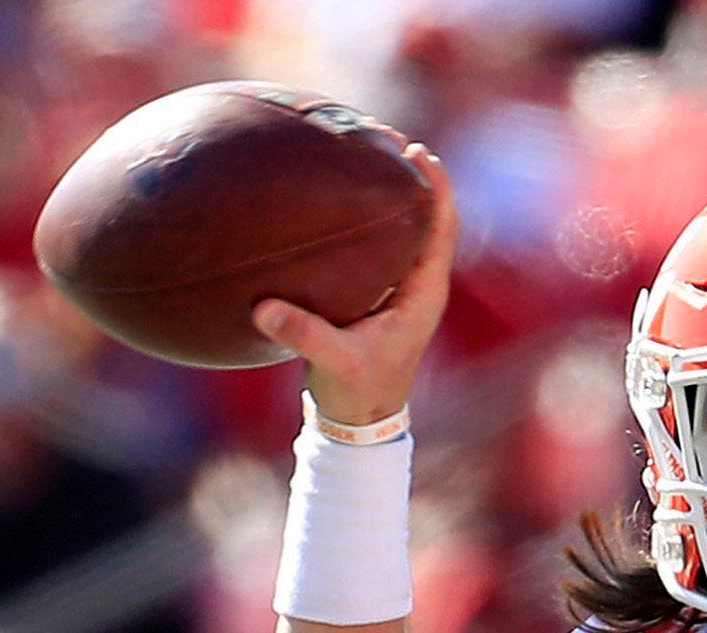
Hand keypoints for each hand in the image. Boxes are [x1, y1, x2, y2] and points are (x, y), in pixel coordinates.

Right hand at [252, 143, 456, 427]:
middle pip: (425, 219)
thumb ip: (304, 334)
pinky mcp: (378, 292)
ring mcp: (399, 288)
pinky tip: (338, 193)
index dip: (436, 190)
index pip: (440, 231)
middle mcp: (418, 285)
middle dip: (411, 178)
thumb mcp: (332, 363)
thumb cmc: (356, 393)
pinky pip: (379, 243)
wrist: (358, 421)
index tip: (421, 153)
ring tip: (368, 152)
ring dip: (391, 193)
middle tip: (388, 136)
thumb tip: (265, 308)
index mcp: (423, 295)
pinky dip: (367, 216)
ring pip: (403, 229)